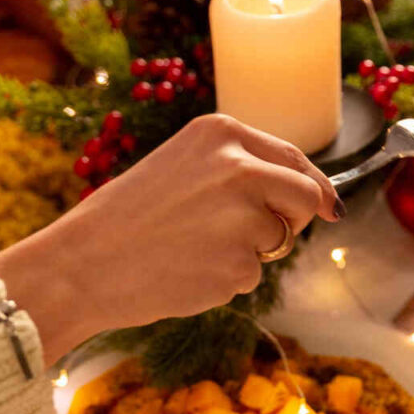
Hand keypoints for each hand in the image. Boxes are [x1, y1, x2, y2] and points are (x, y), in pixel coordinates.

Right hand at [0, 114, 342, 365]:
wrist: (83, 262)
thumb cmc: (129, 214)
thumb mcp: (184, 164)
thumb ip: (240, 168)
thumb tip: (308, 195)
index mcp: (222, 133)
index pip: (293, 157)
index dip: (315, 185)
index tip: (330, 206)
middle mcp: (239, 167)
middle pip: (306, 196)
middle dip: (295, 220)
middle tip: (263, 235)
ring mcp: (242, 215)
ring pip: (277, 241)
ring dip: (249, 252)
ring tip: (194, 248)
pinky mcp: (237, 264)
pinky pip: (252, 276)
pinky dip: (227, 280)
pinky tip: (187, 270)